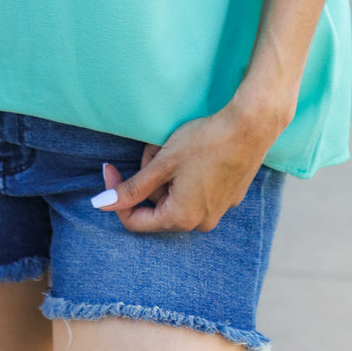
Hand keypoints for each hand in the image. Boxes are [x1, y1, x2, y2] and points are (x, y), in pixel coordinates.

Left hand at [94, 102, 281, 234]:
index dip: (118, 194)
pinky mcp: (229, 197)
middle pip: (156, 205)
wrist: (250, 127)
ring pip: (175, 196)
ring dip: (167, 174)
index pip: (135, 220)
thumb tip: (101, 204)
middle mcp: (200, 223)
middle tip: (156, 149)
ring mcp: (218, 211)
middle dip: (149, 178)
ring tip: (176, 147)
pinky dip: (186, 174)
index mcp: (181, 218)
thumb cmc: (204, 142)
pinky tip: (194, 151)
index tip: (111, 168)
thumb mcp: (162, 163)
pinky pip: (195, 191)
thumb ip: (131, 188)